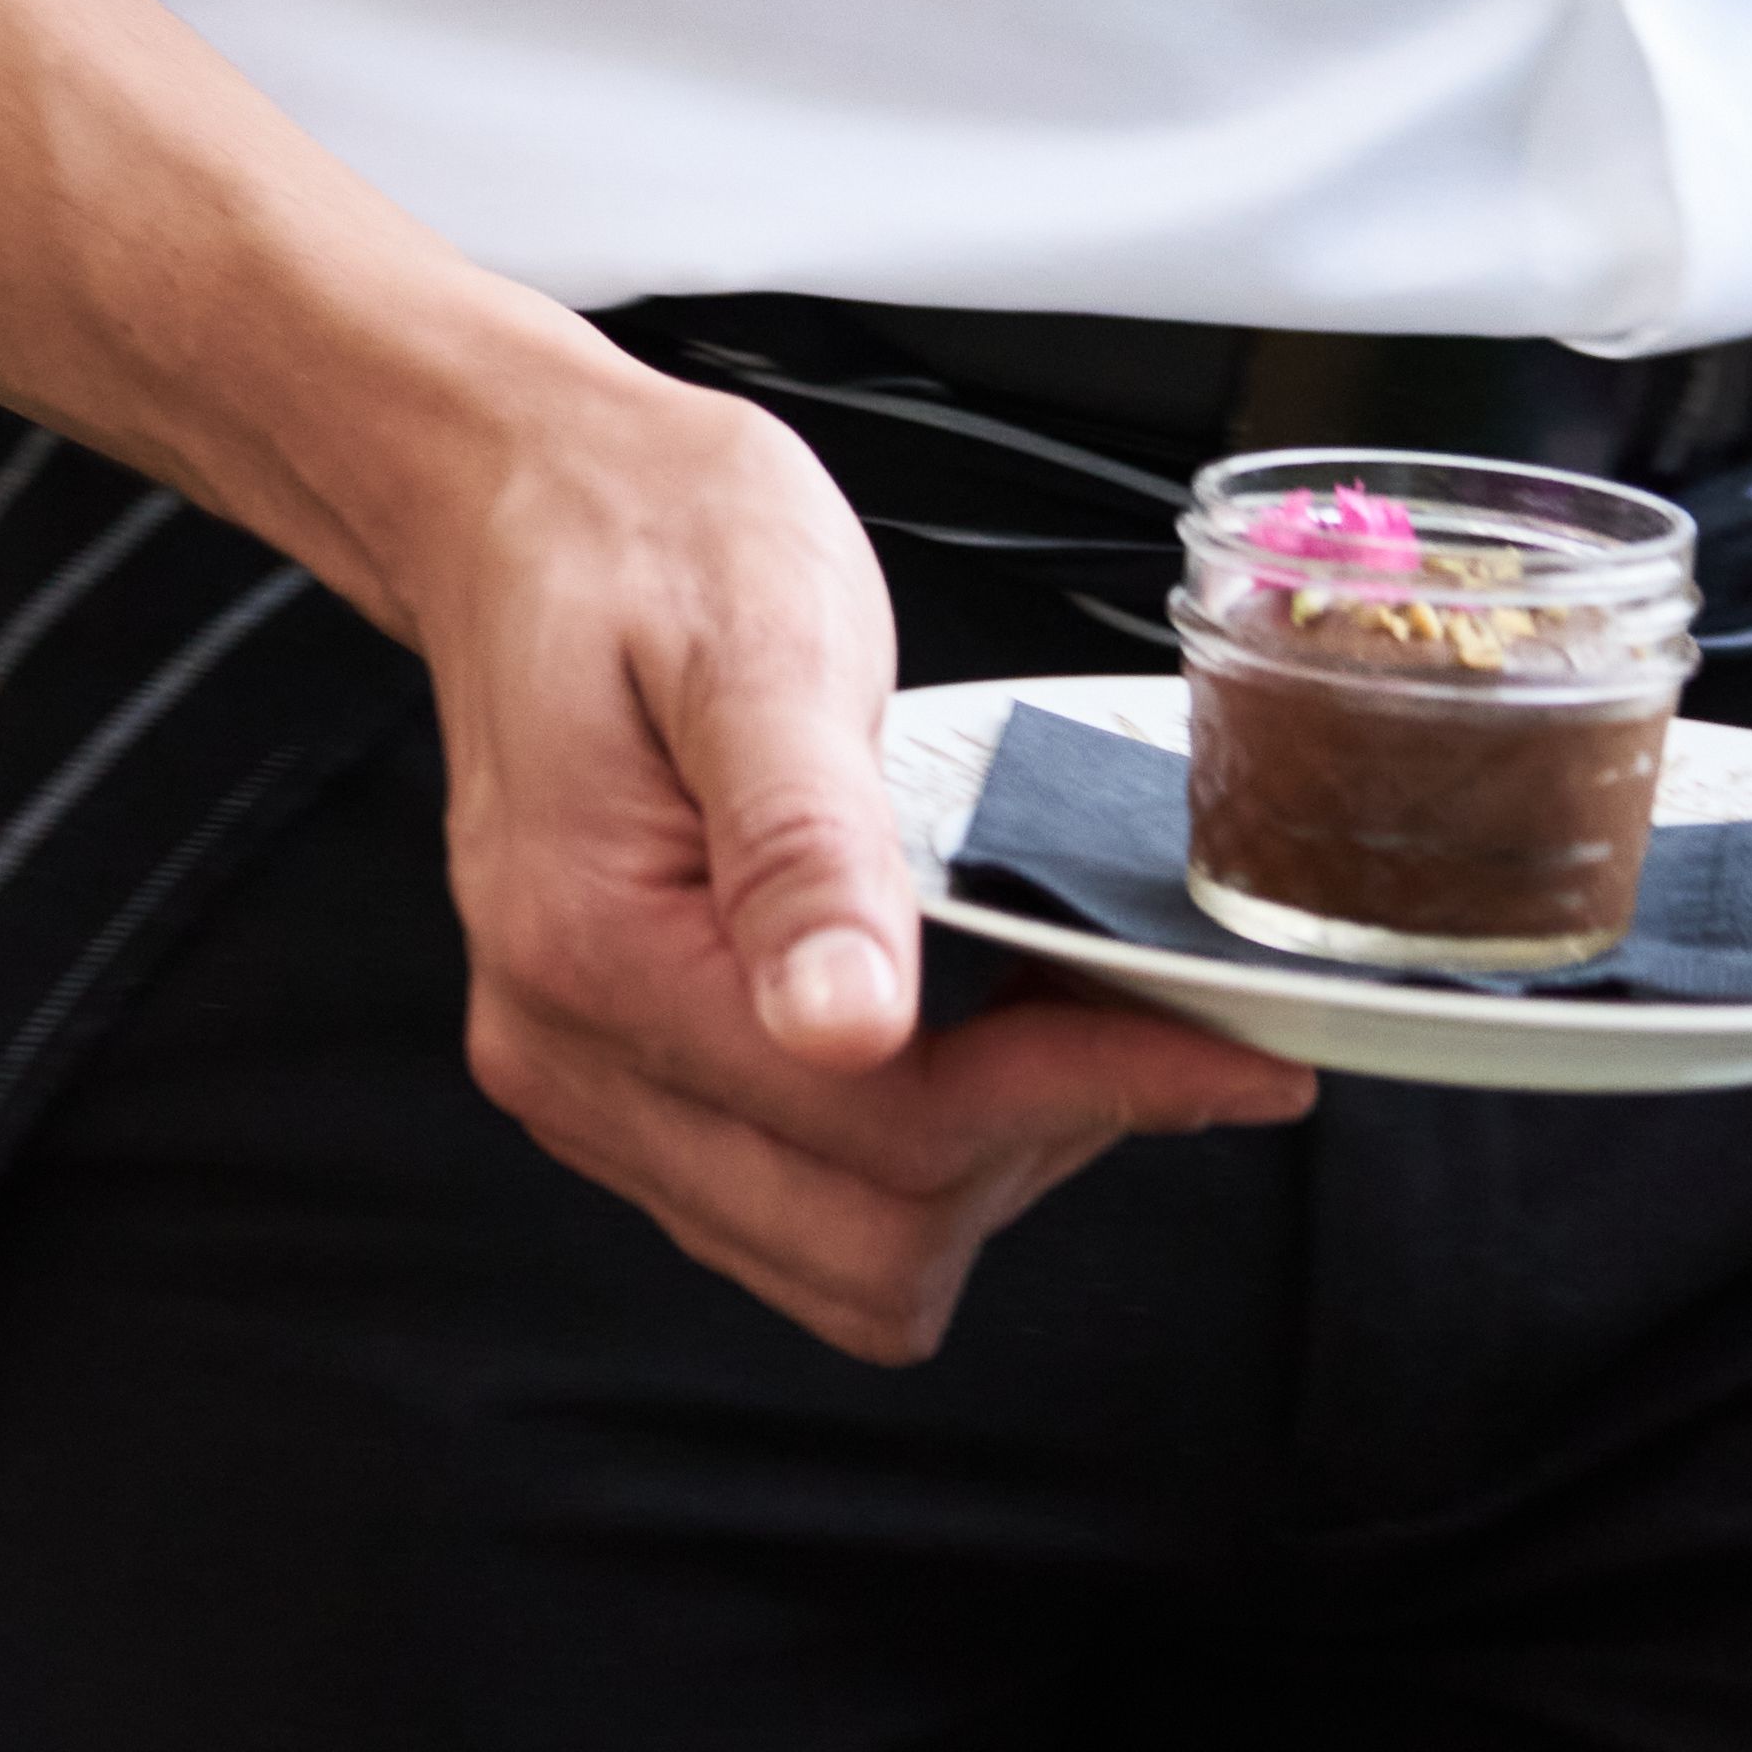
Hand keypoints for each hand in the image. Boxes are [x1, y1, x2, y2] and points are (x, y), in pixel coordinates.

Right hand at [413, 334, 1313, 1361]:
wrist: (529, 497)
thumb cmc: (646, 538)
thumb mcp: (761, 643)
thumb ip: (805, 845)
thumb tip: (851, 1024)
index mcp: (593, 947)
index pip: (882, 1124)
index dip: (1079, 1096)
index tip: (1222, 1052)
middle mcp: (567, 1050)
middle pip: (865, 1240)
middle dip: (1035, 1143)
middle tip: (1145, 1017)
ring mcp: (585, 1080)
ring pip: (834, 1254)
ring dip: (981, 1163)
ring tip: (1060, 1009)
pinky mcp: (621, 1080)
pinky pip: (790, 1202)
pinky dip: (911, 1150)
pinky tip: (971, 1023)